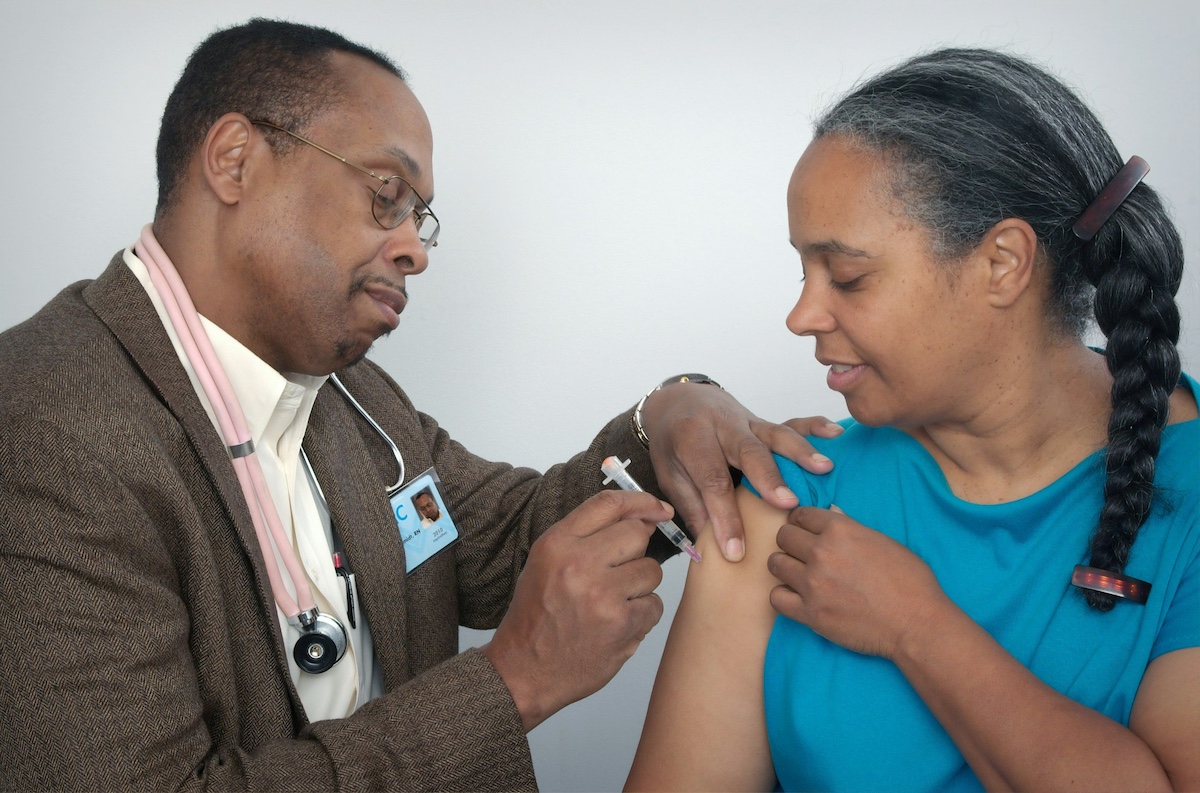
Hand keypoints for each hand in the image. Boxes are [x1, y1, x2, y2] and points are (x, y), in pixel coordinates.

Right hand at [481, 490, 668, 731]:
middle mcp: (579, 564)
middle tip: (619, 573)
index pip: (609, 504)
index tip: (658, 509)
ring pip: (652, 570)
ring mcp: (602, 595)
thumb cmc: (537, 615)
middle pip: (637, 534)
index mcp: (557, 544)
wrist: (524, 670)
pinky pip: (655, 605)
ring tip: (612, 603)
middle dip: (636, 552)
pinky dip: (642, 615)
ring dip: (640, 586)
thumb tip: (641, 518)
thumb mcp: (546, 562)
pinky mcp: (623, 624)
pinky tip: (616, 624)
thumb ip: (586, 536)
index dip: (641, 502)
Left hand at [639, 380, 842, 561]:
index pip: (712, 482)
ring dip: (801, 452)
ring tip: (824, 468)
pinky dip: (814, 426)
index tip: (736, 551)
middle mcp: (722, 427)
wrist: (679, 401)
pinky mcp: (765, 422)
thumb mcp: (670, 474)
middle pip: (748, 452)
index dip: (725, 518)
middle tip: (788, 505)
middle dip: (769, 479)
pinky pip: (791, 421)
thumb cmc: (674, 443)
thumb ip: (692, 507)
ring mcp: (748, 422)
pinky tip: (834, 434)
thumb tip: (710, 548)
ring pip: (775, 434)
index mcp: (692, 440)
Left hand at [767, 505, 949, 659]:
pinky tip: (796, 596)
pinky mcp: (810, 613)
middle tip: (800, 552)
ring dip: (784, 566)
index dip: (801, 521)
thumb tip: (830, 514)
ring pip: (775, 564)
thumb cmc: (910, 581)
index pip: (801, 514)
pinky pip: (776, 597)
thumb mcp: (883, 541)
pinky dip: (783, 596)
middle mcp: (822, 553)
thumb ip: (850, 528)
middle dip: (791, 542)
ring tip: (797, 573)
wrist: (917, 623)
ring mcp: (813, 584)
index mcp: (840, 530)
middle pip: (784, 536)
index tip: (803, 530)